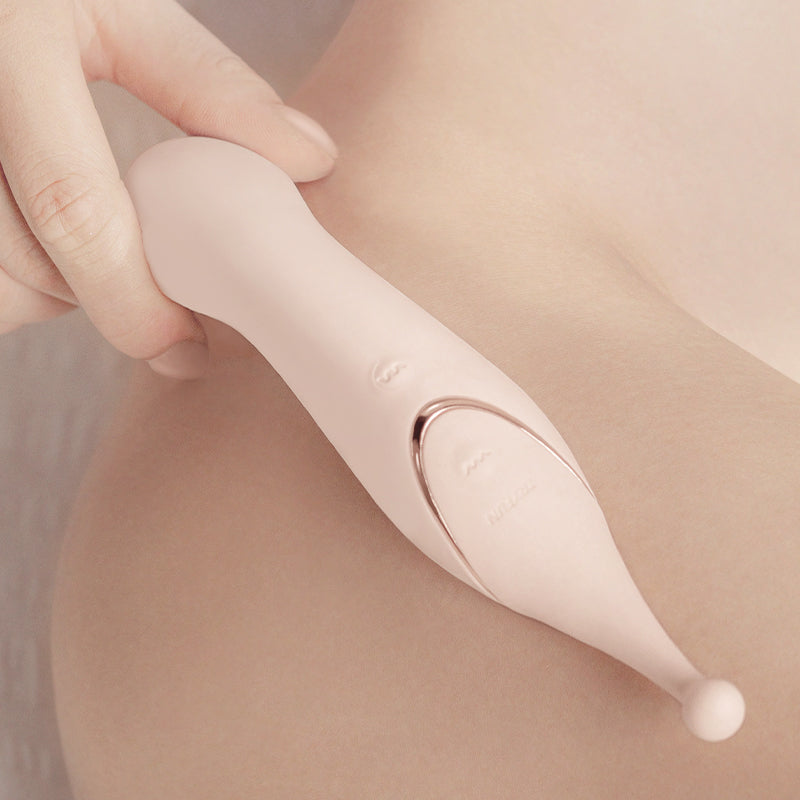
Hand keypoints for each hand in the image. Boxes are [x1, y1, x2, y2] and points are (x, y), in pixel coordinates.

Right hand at [0, 0, 336, 377]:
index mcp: (14, 51)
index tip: (183, 347)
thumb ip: (209, 82)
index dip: (136, 301)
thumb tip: (312, 159)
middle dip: (103, 299)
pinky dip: (19, 277)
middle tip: (158, 283)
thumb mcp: (120, 2)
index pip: (77, 212)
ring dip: (55, 292)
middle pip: (28, 268)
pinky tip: (49, 246)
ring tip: (101, 248)